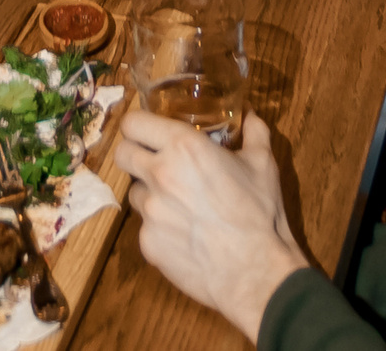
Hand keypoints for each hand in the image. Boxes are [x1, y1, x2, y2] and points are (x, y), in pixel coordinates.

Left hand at [116, 112, 309, 342]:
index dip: (138, 125)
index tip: (146, 131)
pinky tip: (184, 234)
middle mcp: (158, 175)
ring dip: (149, 193)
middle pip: (122, 153)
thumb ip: (254, 133)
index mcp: (183, 147)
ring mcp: (149, 211)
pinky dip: (160, 227)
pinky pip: (146, 227)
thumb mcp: (262, 164)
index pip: (133, 123)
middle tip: (154, 161)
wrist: (254, 270)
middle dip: (134, 154)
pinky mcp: (147, 242)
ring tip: (177, 203)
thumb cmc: (259, 212)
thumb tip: (252, 115)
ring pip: (134, 192)